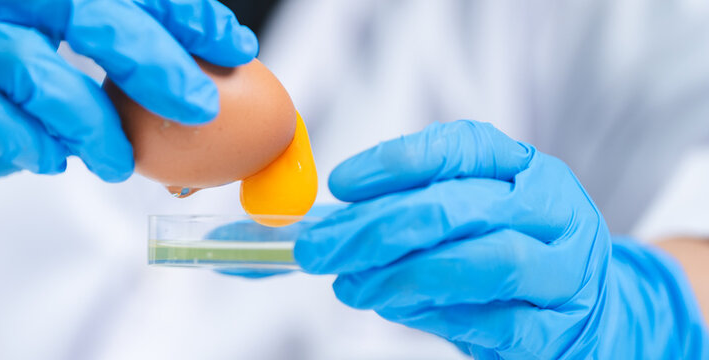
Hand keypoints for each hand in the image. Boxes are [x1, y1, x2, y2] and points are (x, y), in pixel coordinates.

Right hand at [0, 0, 256, 253]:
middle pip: (89, 7)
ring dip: (93, 121)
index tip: (232, 46)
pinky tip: (50, 160)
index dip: (184, 11)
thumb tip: (195, 97)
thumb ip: (105, 78)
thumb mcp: (46, 75)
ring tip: (121, 161)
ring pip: (38, 66)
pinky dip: (28, 141)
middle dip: (155, 57)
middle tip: (199, 104)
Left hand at [296, 120, 707, 357]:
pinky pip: (498, 322)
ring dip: (406, 275)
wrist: (589, 316)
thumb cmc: (509, 258)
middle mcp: (552, 209)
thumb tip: (332, 223)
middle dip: (376, 228)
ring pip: (487, 261)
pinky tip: (399, 311)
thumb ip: (412, 211)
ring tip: (354, 287)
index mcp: (525, 169)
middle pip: (459, 206)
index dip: (395, 161)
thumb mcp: (471, 218)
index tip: (341, 184)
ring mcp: (566, 270)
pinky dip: (440, 316)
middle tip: (322, 249)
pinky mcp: (562, 329)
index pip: (461, 147)